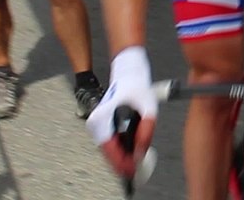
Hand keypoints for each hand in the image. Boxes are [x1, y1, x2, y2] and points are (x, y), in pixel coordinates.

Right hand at [87, 46, 157, 179]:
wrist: (128, 73)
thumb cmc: (137, 86)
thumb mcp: (148, 108)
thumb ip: (146, 131)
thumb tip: (141, 152)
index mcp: (102, 119)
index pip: (109, 149)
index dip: (122, 163)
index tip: (132, 170)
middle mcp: (95, 123)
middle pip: (109, 151)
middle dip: (123, 160)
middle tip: (137, 166)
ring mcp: (97, 124)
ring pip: (109, 147)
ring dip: (122, 154)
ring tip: (136, 158)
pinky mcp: (101, 124)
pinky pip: (110, 141)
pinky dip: (120, 146)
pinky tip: (131, 149)